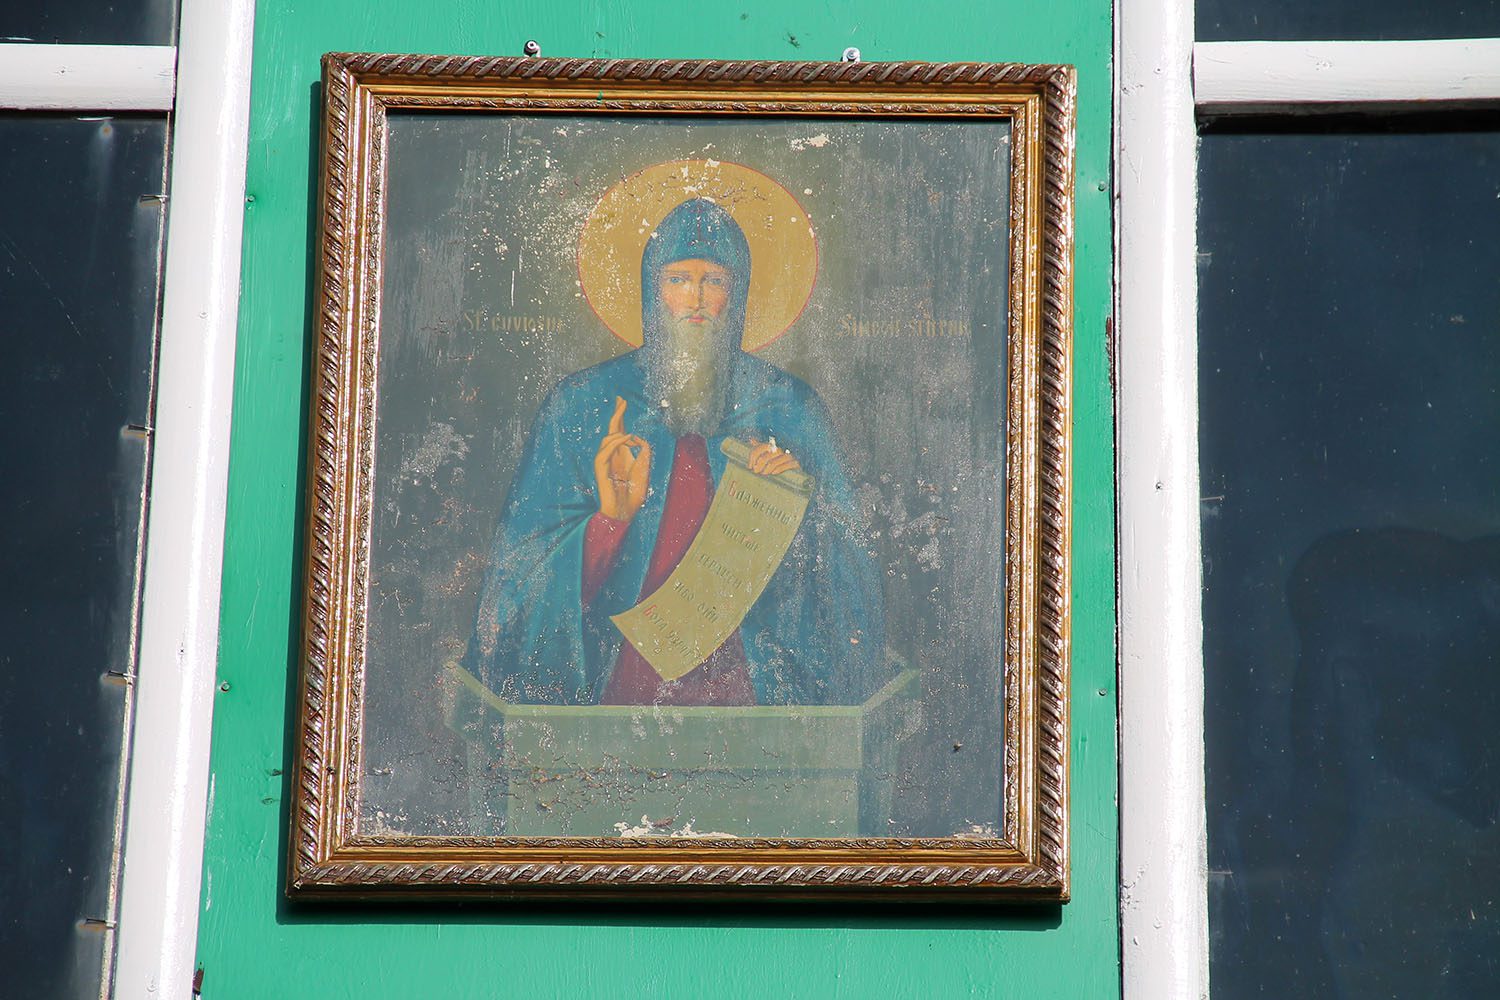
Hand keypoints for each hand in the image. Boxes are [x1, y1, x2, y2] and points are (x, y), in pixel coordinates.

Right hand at [595, 396, 650, 520]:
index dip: (620, 416)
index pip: (619, 431)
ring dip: (619, 433)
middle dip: (617, 414)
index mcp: (622, 455)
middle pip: (612, 431)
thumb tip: (635, 437)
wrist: (624, 513)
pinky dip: (615, 444)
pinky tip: (626, 440)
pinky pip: (603, 453)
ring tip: (631, 435)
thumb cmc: (634, 495)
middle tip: (621, 399)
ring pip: (606, 440)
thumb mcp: (644, 468)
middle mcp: (613, 456)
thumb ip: (643, 450)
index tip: (621, 401)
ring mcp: (605, 463)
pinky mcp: (601, 470)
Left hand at [747, 437, 801, 476]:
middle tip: (756, 471)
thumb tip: (751, 439)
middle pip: (764, 458)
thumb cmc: (784, 451)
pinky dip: (776, 471)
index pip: (758, 448)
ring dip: (766, 470)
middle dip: (758, 466)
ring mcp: (788, 454)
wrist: (803, 455)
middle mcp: (780, 447)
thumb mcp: (772, 446)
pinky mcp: (795, 461)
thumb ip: (762, 443)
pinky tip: (773, 473)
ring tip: (764, 473)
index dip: (752, 458)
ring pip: (772, 464)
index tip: (749, 465)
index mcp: (773, 442)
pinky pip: (783, 467)